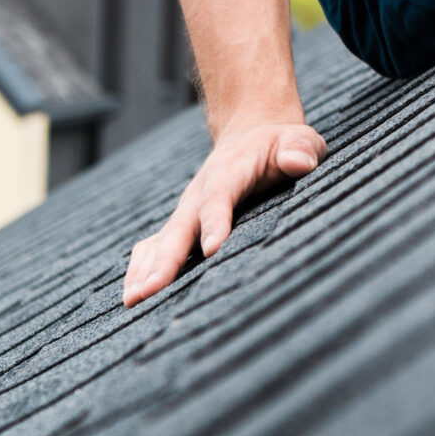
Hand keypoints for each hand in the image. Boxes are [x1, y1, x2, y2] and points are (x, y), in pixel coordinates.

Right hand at [122, 116, 325, 305]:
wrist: (253, 134)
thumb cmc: (281, 143)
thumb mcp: (298, 139)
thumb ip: (300, 148)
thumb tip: (300, 162)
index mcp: (230, 171)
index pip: (220, 197)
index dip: (215, 221)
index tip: (213, 250)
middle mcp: (199, 193)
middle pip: (181, 226)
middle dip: (166, 259)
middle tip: (150, 290)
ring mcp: (187, 210)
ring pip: (162, 240)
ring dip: (146, 269)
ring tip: (134, 301)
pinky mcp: (181, 223)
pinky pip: (155, 246)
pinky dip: (141, 268)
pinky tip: (134, 296)